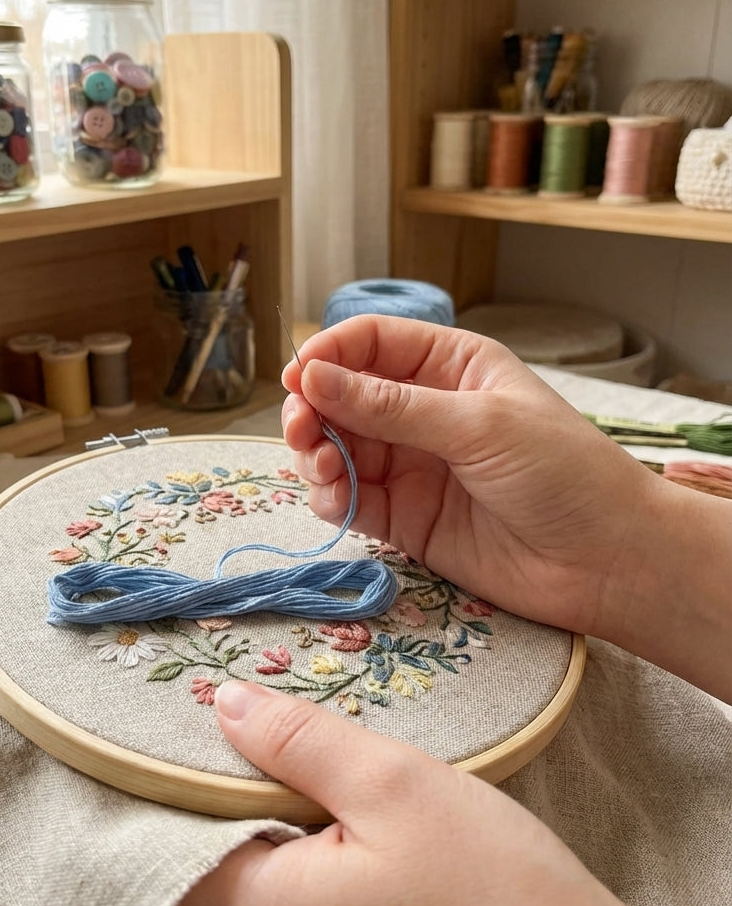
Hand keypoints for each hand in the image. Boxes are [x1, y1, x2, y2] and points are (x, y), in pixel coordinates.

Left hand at [169, 681, 720, 905]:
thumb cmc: (498, 897)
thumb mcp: (397, 786)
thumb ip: (297, 740)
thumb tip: (220, 703)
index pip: (158, 852)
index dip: (161, 786)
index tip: (184, 726)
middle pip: (201, 872)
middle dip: (223, 799)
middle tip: (265, 734)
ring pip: (251, 894)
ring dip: (270, 832)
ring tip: (314, 775)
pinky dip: (304, 870)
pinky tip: (348, 833)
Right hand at [280, 316, 731, 699]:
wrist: (607, 562)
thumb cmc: (564, 473)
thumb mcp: (477, 425)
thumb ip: (391, 406)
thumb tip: (314, 376)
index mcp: (452, 366)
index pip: (373, 343)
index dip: (330, 353)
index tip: (299, 375)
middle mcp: (425, 411)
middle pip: (344, 396)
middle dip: (314, 407)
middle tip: (302, 427)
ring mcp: (413, 465)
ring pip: (338, 447)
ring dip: (316, 452)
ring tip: (324, 466)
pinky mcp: (405, 518)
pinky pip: (351, 498)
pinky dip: (330, 495)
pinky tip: (335, 497)